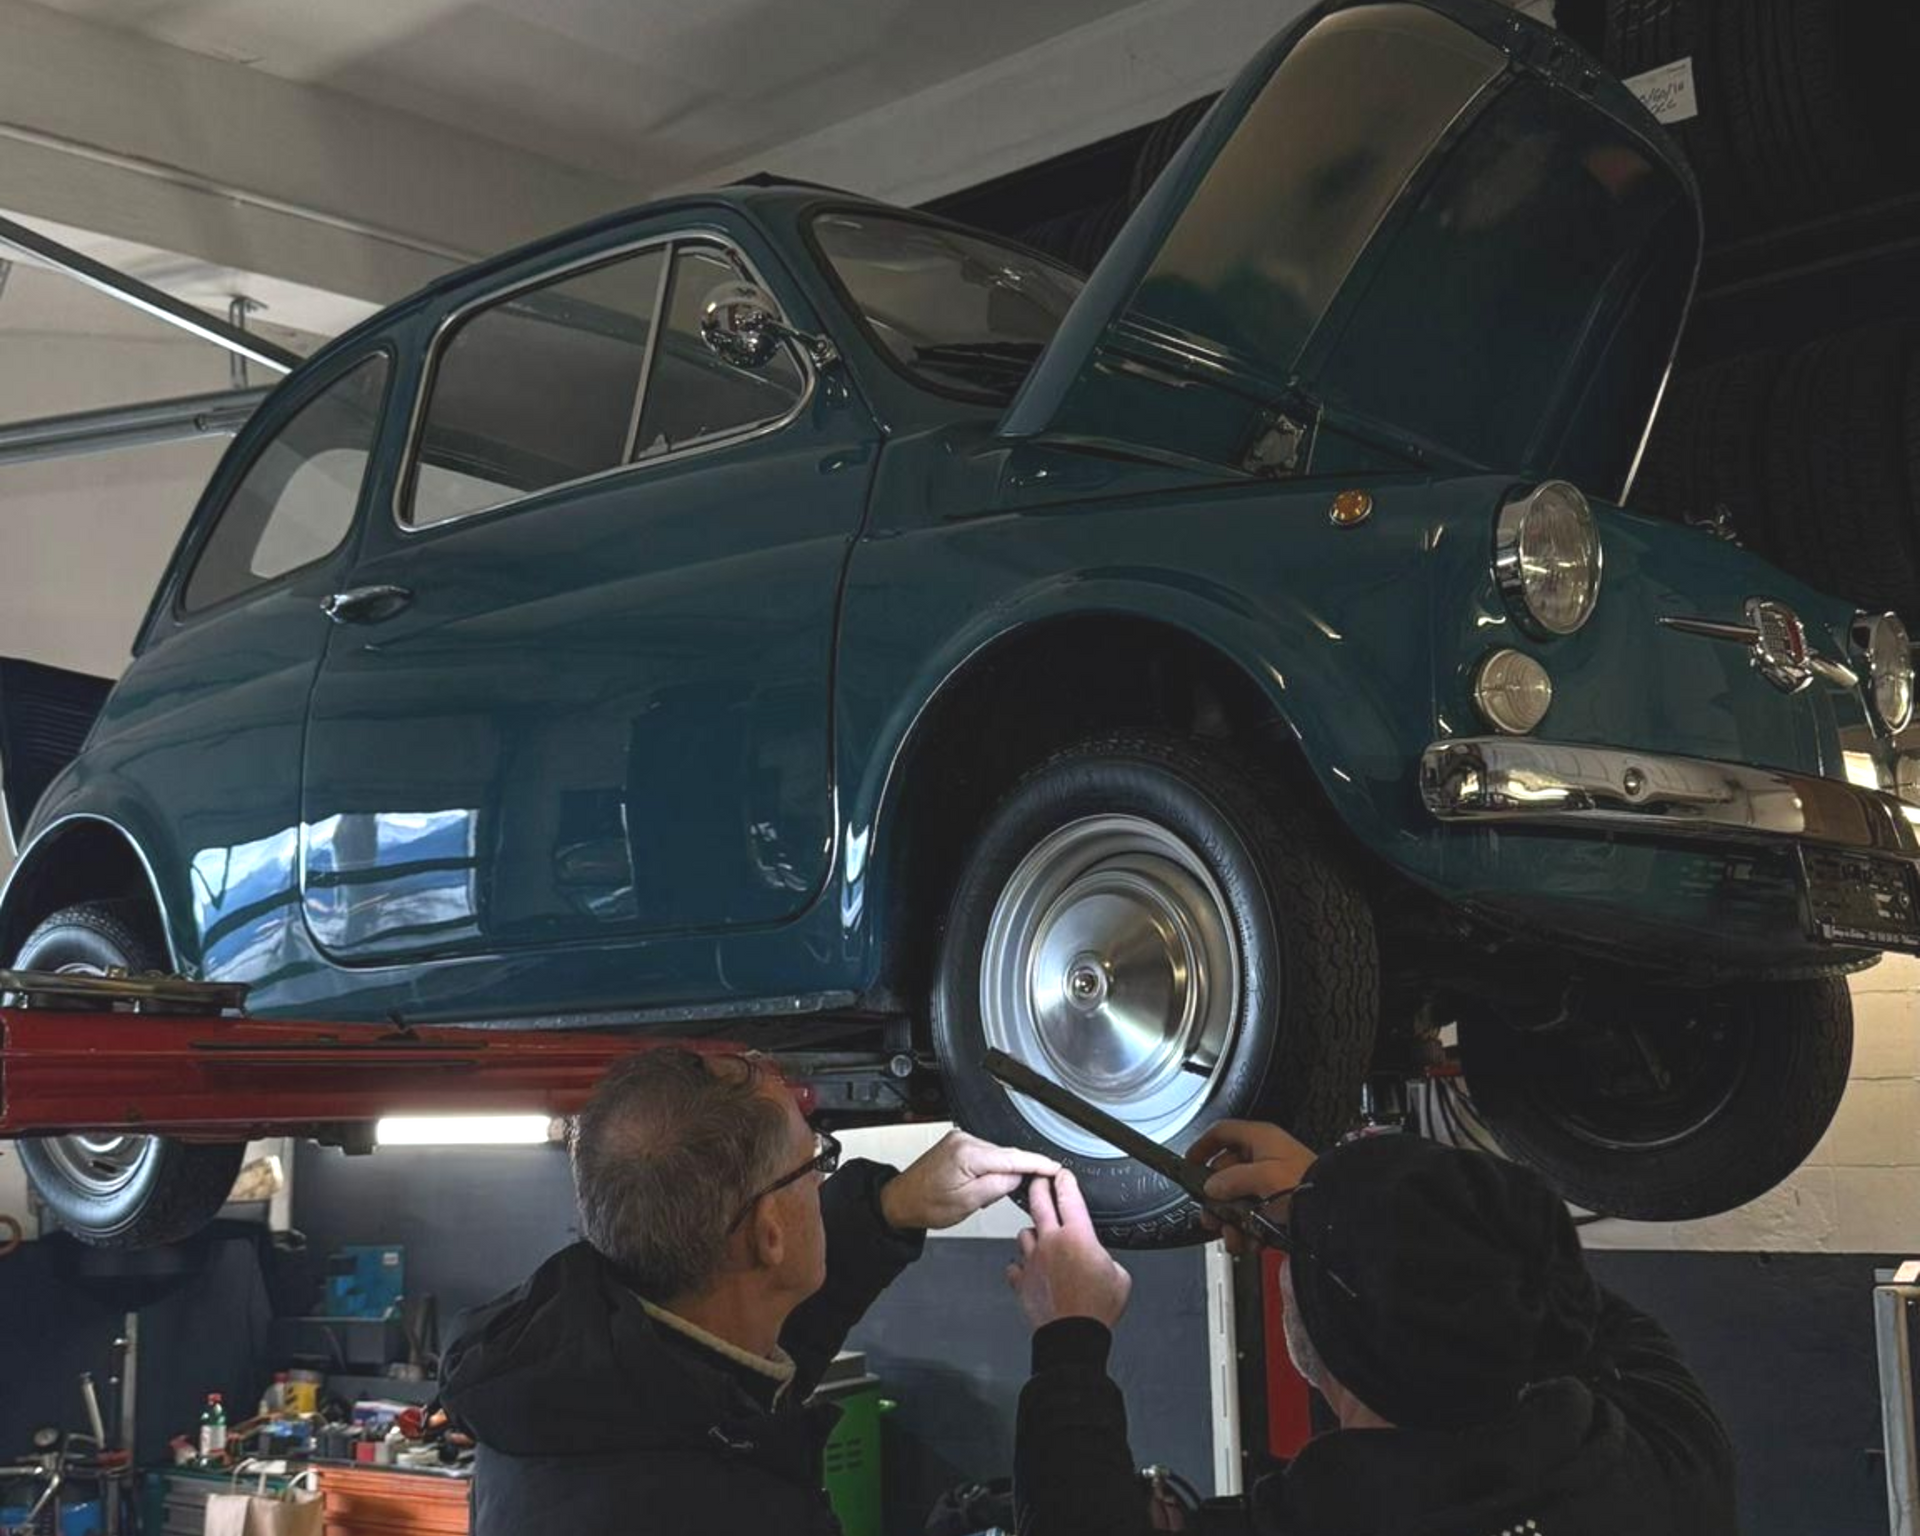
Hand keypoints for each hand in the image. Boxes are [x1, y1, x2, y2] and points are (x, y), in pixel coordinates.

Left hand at [880, 1130, 1059, 1231]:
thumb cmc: (927, 1205)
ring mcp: (960, 1138)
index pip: (1012, 1157)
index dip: (1037, 1163)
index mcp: (968, 1154)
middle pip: (1006, 1156)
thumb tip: (1018, 1177)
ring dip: (999, 1173)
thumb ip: (997, 1187)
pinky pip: (985, 1155)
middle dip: (1014, 1174)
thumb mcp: (968, 1203)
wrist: (901, 1200)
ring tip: (980, 1195)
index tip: (1054, 1167)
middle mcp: (964, 1139)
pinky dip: (988, 1169)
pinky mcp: (958, 1142)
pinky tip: (976, 1185)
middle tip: (1005, 1197)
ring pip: (996, 1156)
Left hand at [1004, 1171, 1130, 1329]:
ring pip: (1024, 1233)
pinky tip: (1027, 1269)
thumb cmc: (1097, 1308)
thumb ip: (1106, 1259)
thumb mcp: (1119, 1276)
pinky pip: (1015, 1265)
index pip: (1069, 1197)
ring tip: (1037, 1236)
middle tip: (1039, 1181)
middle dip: (1039, 1186)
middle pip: (1039, 1203)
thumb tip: (1101, 1260)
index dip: (1065, 1181)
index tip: (1062, 1175)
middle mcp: (1051, 1242)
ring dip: (1031, 1232)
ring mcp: (1033, 1260)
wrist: (1073, 1335)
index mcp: (1078, 1236)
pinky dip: (1021, 1265)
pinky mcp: (1022, 1280)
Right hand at [1187, 1119, 1316, 1254]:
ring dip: (1230, 1220)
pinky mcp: (1278, 1204)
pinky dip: (1247, 1230)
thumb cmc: (1306, 1185)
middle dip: (1215, 1198)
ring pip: (1237, 1198)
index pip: (1222, 1132)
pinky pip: (1252, 1215)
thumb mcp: (1262, 1177)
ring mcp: (1271, 1181)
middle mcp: (1264, 1157)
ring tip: (1232, 1236)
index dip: (1202, 1146)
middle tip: (1210, 1215)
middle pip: (1226, 1172)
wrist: (1335, 1214)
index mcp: (1260, 1139)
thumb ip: (1231, 1179)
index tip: (1189, 1163)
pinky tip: (1249, 1241)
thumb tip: (1211, 1186)